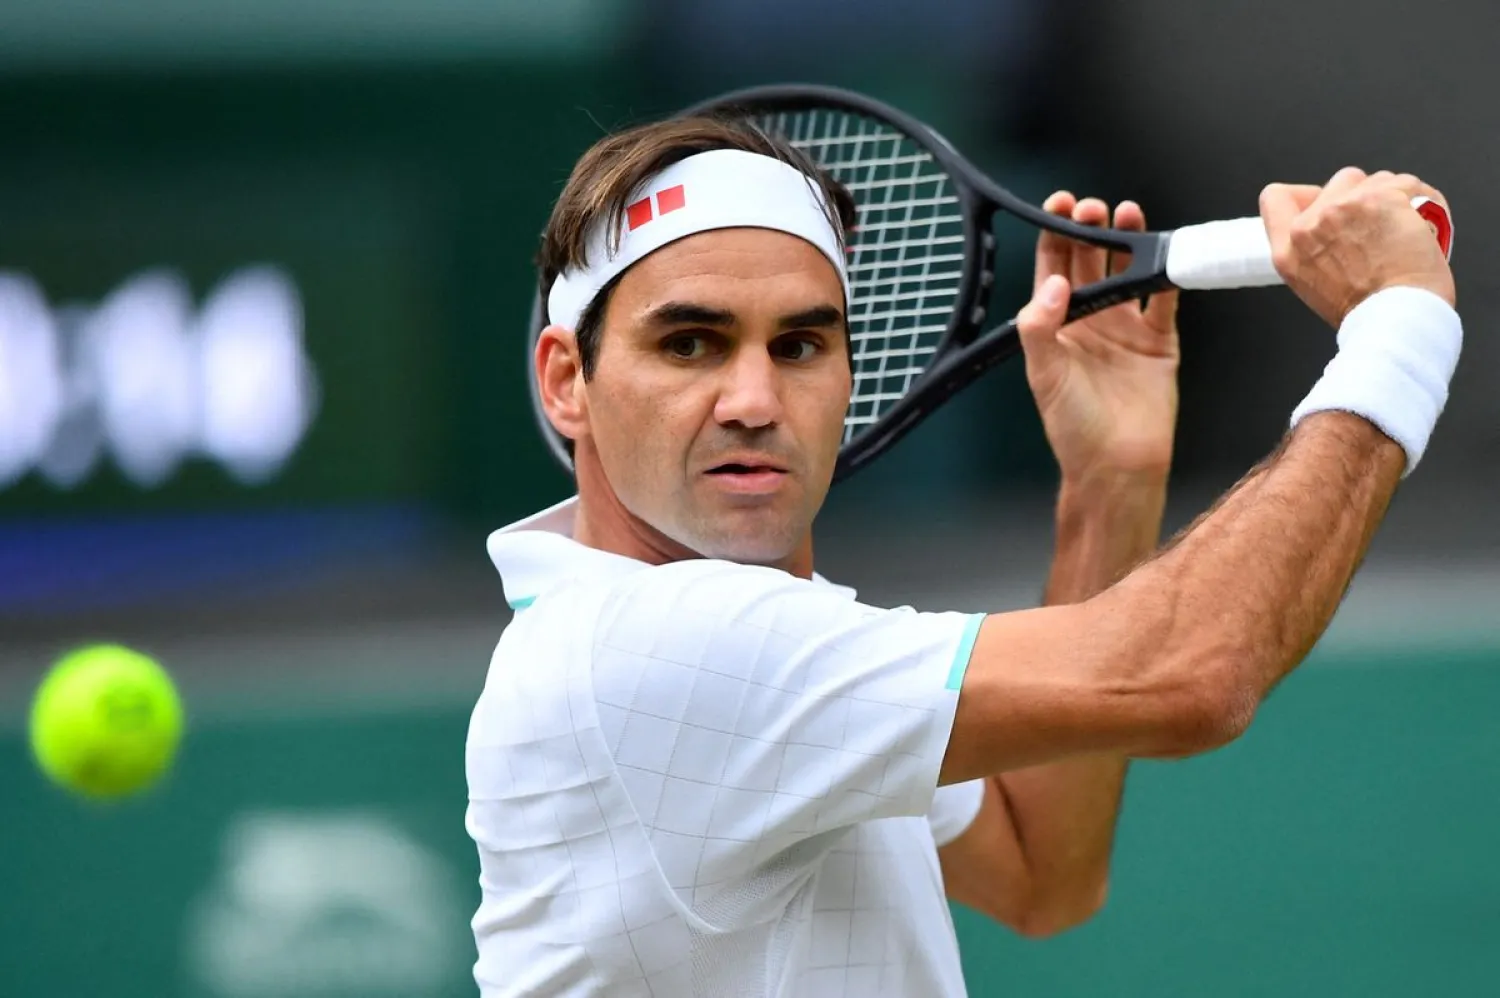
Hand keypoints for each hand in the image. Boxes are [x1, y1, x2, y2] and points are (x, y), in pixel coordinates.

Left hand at [1017, 193, 1180, 483]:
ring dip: (1128, 243)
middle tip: (1097, 208)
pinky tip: (1168, 255)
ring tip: (1129, 216)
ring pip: (1128, 273)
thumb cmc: (1074, 428)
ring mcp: (1125, 329)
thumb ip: (1041, 329)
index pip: (1053, 267)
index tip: (1061, 204)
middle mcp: (1090, 322)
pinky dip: (1168, 277)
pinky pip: (1165, 302)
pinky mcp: (1159, 342)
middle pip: (1091, 262)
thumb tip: (1053, 285)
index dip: (1056, 233)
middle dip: (1092, 230)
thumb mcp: (1045, 376)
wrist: (1119, 467)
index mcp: (1056, 326)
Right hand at [1260, 168, 1455, 326]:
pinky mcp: (1381, 197)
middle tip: (1380, 228)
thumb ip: (1313, 251)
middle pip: (1339, 182)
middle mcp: (1310, 226)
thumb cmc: (1368, 314)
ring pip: (1377, 179)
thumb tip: (1337, 228)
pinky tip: (1423, 227)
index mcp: (1288, 252)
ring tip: (1405, 233)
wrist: (1396, 319)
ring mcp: (1343, 207)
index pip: (1276, 198)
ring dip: (1395, 200)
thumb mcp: (1316, 287)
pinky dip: (1422, 202)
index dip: (1304, 195)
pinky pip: (1408, 184)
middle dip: (1363, 198)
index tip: (1327, 205)